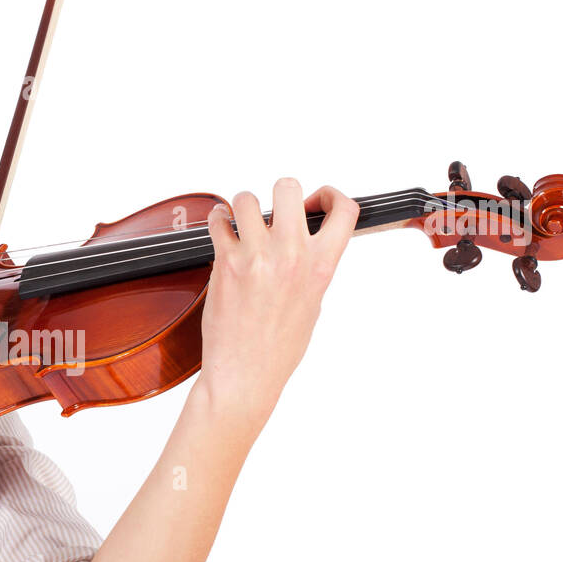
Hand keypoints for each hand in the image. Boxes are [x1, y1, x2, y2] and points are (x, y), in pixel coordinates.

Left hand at [199, 178, 358, 414]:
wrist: (245, 374)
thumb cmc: (279, 348)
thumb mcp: (313, 304)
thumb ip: (312, 268)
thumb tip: (304, 241)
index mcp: (321, 267)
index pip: (343, 210)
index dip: (330, 196)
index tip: (316, 203)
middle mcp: (291, 255)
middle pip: (288, 187)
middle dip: (282, 193)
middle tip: (275, 211)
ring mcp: (256, 256)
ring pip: (247, 198)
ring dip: (244, 206)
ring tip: (242, 222)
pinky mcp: (225, 263)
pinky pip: (219, 221)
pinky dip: (218, 219)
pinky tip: (221, 227)